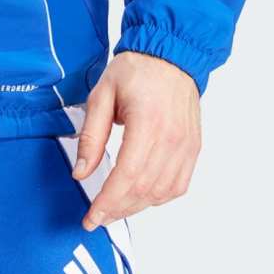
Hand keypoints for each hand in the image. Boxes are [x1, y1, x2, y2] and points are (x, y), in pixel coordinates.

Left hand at [72, 51, 201, 229]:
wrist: (170, 55)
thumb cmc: (136, 70)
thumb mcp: (102, 95)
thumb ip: (91, 135)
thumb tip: (81, 171)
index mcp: (147, 122)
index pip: (126, 175)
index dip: (107, 202)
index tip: (91, 218)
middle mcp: (171, 138)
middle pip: (143, 189)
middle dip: (117, 210)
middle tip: (97, 218)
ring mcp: (186, 146)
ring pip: (161, 192)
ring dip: (136, 207)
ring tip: (114, 209)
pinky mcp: (193, 149)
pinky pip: (178, 186)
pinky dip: (158, 198)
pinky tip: (140, 197)